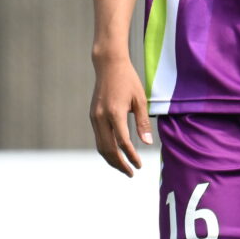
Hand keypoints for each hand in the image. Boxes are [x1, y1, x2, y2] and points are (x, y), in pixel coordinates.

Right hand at [90, 51, 152, 175]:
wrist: (108, 65)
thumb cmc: (128, 80)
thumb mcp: (140, 100)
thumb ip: (143, 122)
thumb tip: (147, 143)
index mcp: (115, 113)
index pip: (123, 142)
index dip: (131, 156)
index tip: (139, 165)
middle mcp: (101, 117)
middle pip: (108, 149)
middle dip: (119, 164)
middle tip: (131, 173)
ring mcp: (94, 117)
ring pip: (100, 146)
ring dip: (111, 160)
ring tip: (124, 167)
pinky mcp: (93, 116)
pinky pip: (98, 138)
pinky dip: (106, 149)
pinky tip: (115, 154)